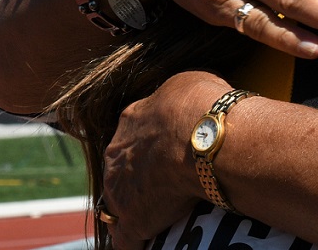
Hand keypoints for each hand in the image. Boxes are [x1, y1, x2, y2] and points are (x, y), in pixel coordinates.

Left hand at [100, 71, 229, 249]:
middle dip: (139, 178)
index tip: (170, 152)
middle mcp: (117, 155)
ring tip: (162, 215)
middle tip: (168, 183)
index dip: (152, 146)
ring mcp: (120, 190)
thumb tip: (189, 98)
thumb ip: (178, 98)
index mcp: (131, 121)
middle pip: (121, 170)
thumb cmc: (200, 104)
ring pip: (120, 204)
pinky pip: (126, 240)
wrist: (200, 136)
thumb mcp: (188, 83)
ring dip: (137, 208)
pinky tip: (149, 241)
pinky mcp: (132, 220)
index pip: (134, 136)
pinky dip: (137, 242)